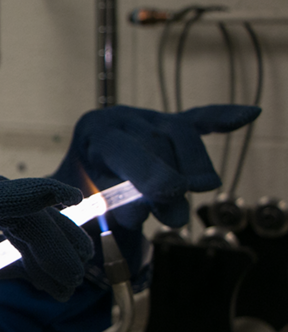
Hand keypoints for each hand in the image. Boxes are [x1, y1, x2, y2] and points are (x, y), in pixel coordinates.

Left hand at [53, 104, 260, 229]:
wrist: (83, 170)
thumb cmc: (82, 189)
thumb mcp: (85, 200)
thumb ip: (111, 206)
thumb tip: (142, 212)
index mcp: (94, 133)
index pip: (124, 149)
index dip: (149, 171)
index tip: (172, 192)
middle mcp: (122, 118)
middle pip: (157, 142)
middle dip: (172, 180)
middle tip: (176, 217)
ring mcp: (149, 117)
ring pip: (181, 135)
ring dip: (194, 166)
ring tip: (200, 191)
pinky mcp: (172, 123)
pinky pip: (200, 119)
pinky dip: (224, 118)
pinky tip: (249, 114)